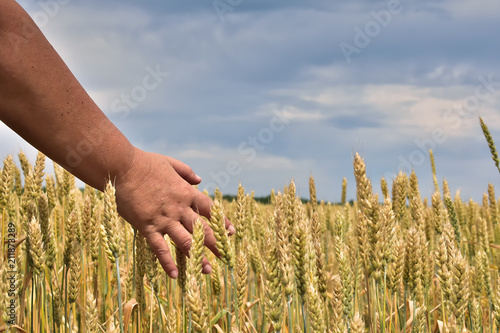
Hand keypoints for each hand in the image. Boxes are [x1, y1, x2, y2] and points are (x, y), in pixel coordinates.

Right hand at [114, 147, 233, 277]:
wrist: (124, 167)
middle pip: (202, 229)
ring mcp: (164, 218)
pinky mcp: (147, 226)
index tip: (230, 233)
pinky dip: (167, 262)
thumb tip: (200, 180)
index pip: (209, 210)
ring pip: (185, 241)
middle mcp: (179, 208)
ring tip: (206, 271)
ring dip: (197, 257)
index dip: (221, 222)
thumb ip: (187, 172)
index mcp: (187, 192)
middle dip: (215, 244)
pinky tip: (174, 275)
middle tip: (225, 257)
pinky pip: (160, 248)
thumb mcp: (171, 163)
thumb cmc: (146, 163)